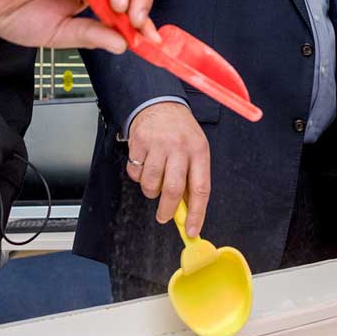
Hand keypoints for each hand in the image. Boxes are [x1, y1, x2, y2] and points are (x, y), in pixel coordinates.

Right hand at [126, 102, 210, 237]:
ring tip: (155, 182)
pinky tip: (145, 164)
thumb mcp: (195, 150)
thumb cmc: (181, 132)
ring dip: (151, 192)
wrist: (160, 104)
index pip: (200, 188)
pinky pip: (136, 173)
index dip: (197, 213)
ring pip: (151, 184)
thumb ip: (192, 178)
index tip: (192, 231)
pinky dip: (139, 176)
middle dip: (168, 210)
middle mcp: (179, 147)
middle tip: (164, 217)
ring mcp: (158, 144)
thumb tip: (188, 212)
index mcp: (199, 150)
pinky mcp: (139, 143)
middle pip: (174, 189)